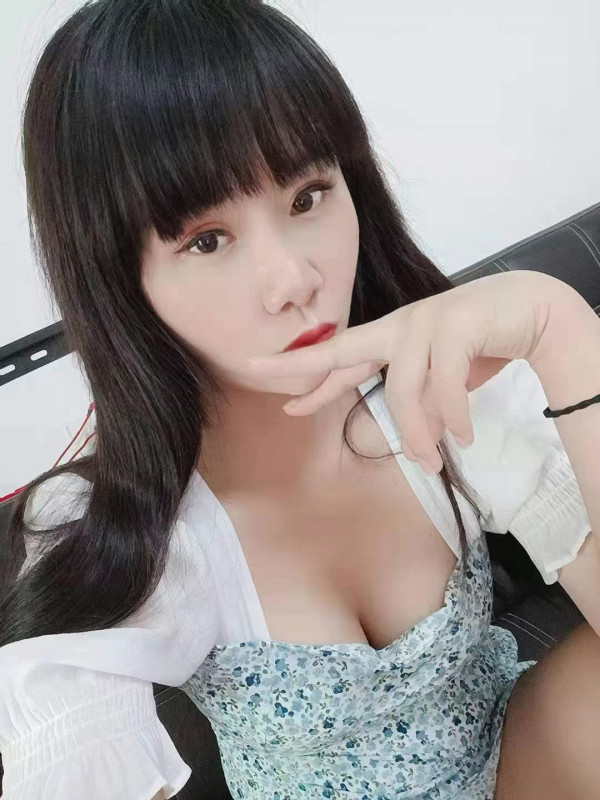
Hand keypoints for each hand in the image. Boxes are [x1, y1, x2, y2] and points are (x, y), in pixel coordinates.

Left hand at [246, 270, 573, 474]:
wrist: (535, 311)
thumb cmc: (483, 342)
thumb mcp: (443, 380)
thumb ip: (422, 404)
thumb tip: (416, 442)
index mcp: (391, 335)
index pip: (340, 358)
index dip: (311, 381)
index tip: (284, 405)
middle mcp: (400, 324)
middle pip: (341, 350)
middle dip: (304, 370)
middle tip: (280, 405)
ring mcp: (426, 321)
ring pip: (403, 387)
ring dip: (416, 432)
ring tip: (430, 462)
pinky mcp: (456, 325)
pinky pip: (445, 382)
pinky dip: (453, 416)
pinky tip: (463, 437)